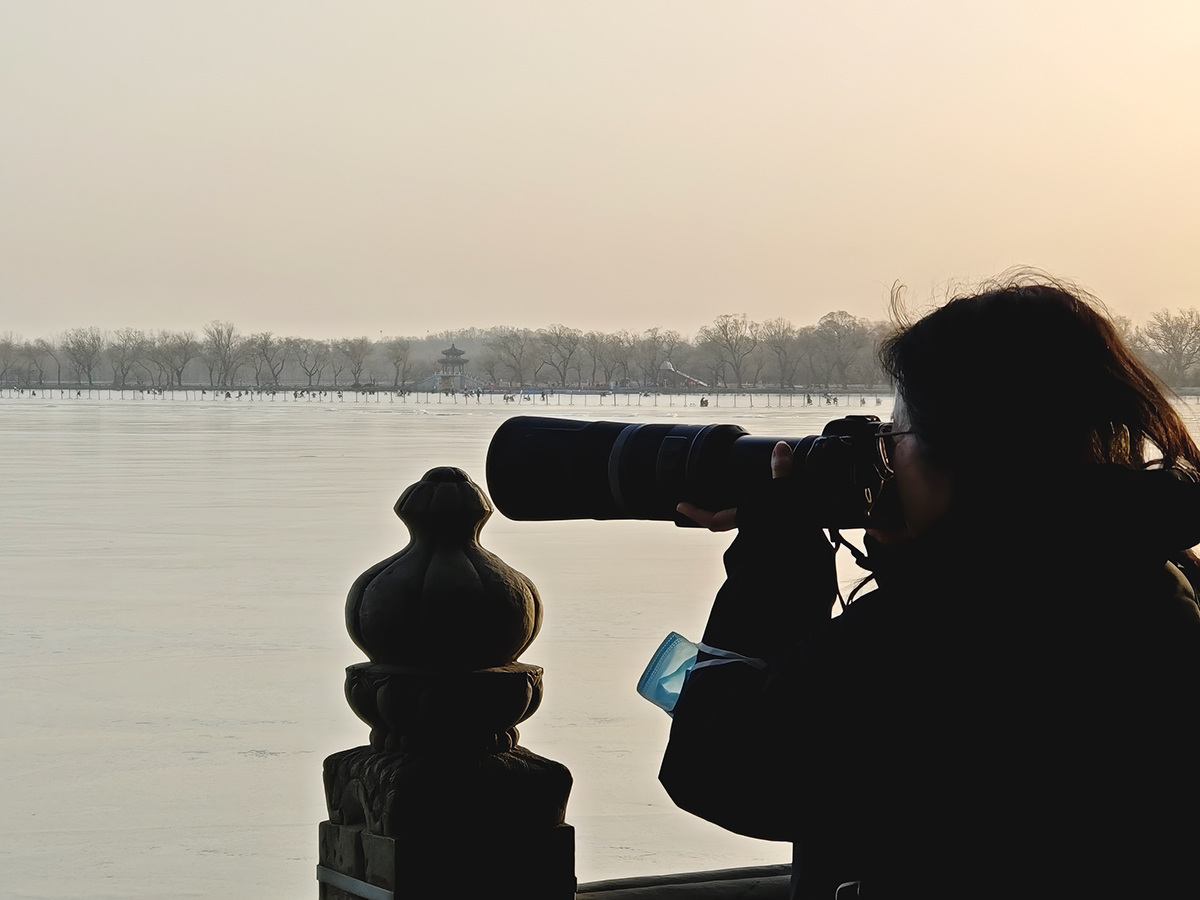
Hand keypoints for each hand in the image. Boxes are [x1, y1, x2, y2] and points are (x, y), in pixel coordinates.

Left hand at [676, 442, 792, 531]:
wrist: (804, 557)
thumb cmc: (791, 531)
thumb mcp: (783, 495)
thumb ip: (781, 472)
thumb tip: (780, 448)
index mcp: (745, 519)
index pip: (712, 520)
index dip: (695, 513)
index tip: (680, 506)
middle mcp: (749, 529)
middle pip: (722, 522)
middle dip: (710, 513)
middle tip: (701, 499)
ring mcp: (760, 535)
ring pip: (739, 524)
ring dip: (732, 513)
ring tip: (727, 498)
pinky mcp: (774, 536)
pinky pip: (759, 524)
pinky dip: (757, 514)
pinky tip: (758, 503)